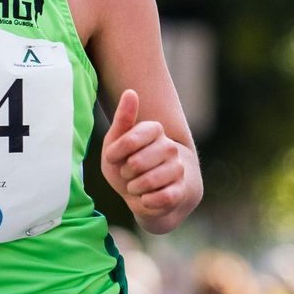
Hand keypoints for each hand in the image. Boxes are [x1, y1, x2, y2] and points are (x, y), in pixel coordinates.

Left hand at [100, 89, 188, 227]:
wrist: (140, 194)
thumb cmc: (124, 163)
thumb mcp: (115, 142)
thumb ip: (123, 118)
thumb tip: (131, 92)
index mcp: (154, 129)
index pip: (129, 140)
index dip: (115, 153)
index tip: (113, 157)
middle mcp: (170, 147)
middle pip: (136, 162)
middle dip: (125, 172)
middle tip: (128, 172)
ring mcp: (177, 169)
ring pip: (149, 181)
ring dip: (135, 188)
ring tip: (137, 185)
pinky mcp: (180, 191)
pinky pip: (161, 198)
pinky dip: (147, 201)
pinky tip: (146, 198)